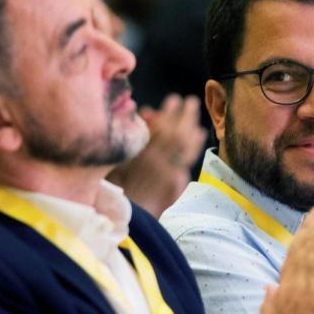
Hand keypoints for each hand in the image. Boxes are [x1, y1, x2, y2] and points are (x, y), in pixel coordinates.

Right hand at [107, 94, 206, 216]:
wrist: (123, 214)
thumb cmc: (115, 185)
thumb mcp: (118, 158)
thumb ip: (133, 136)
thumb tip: (148, 114)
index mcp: (140, 154)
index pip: (159, 128)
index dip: (168, 112)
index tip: (174, 98)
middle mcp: (157, 163)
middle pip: (177, 135)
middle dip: (186, 116)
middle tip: (192, 101)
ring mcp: (168, 174)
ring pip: (185, 149)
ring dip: (192, 131)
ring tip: (197, 121)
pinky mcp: (174, 185)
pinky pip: (185, 162)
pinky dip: (193, 148)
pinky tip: (198, 138)